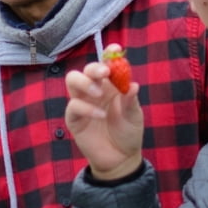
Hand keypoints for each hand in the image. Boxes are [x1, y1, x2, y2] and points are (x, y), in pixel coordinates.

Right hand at [64, 54, 143, 180]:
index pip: (106, 64)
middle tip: (104, 73)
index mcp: (110, 86)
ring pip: (72, 81)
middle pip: (85, 69)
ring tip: (99, 94)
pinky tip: (101, 116)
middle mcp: (94, 91)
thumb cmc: (128, 133)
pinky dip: (87, 108)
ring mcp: (82, 103)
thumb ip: (131, 101)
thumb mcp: (135, 116)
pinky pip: (74, 106)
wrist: (121, 159)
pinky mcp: (74, 118)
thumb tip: (132, 85)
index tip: (116, 49)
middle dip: (93, 67)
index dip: (108, 54)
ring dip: (85, 83)